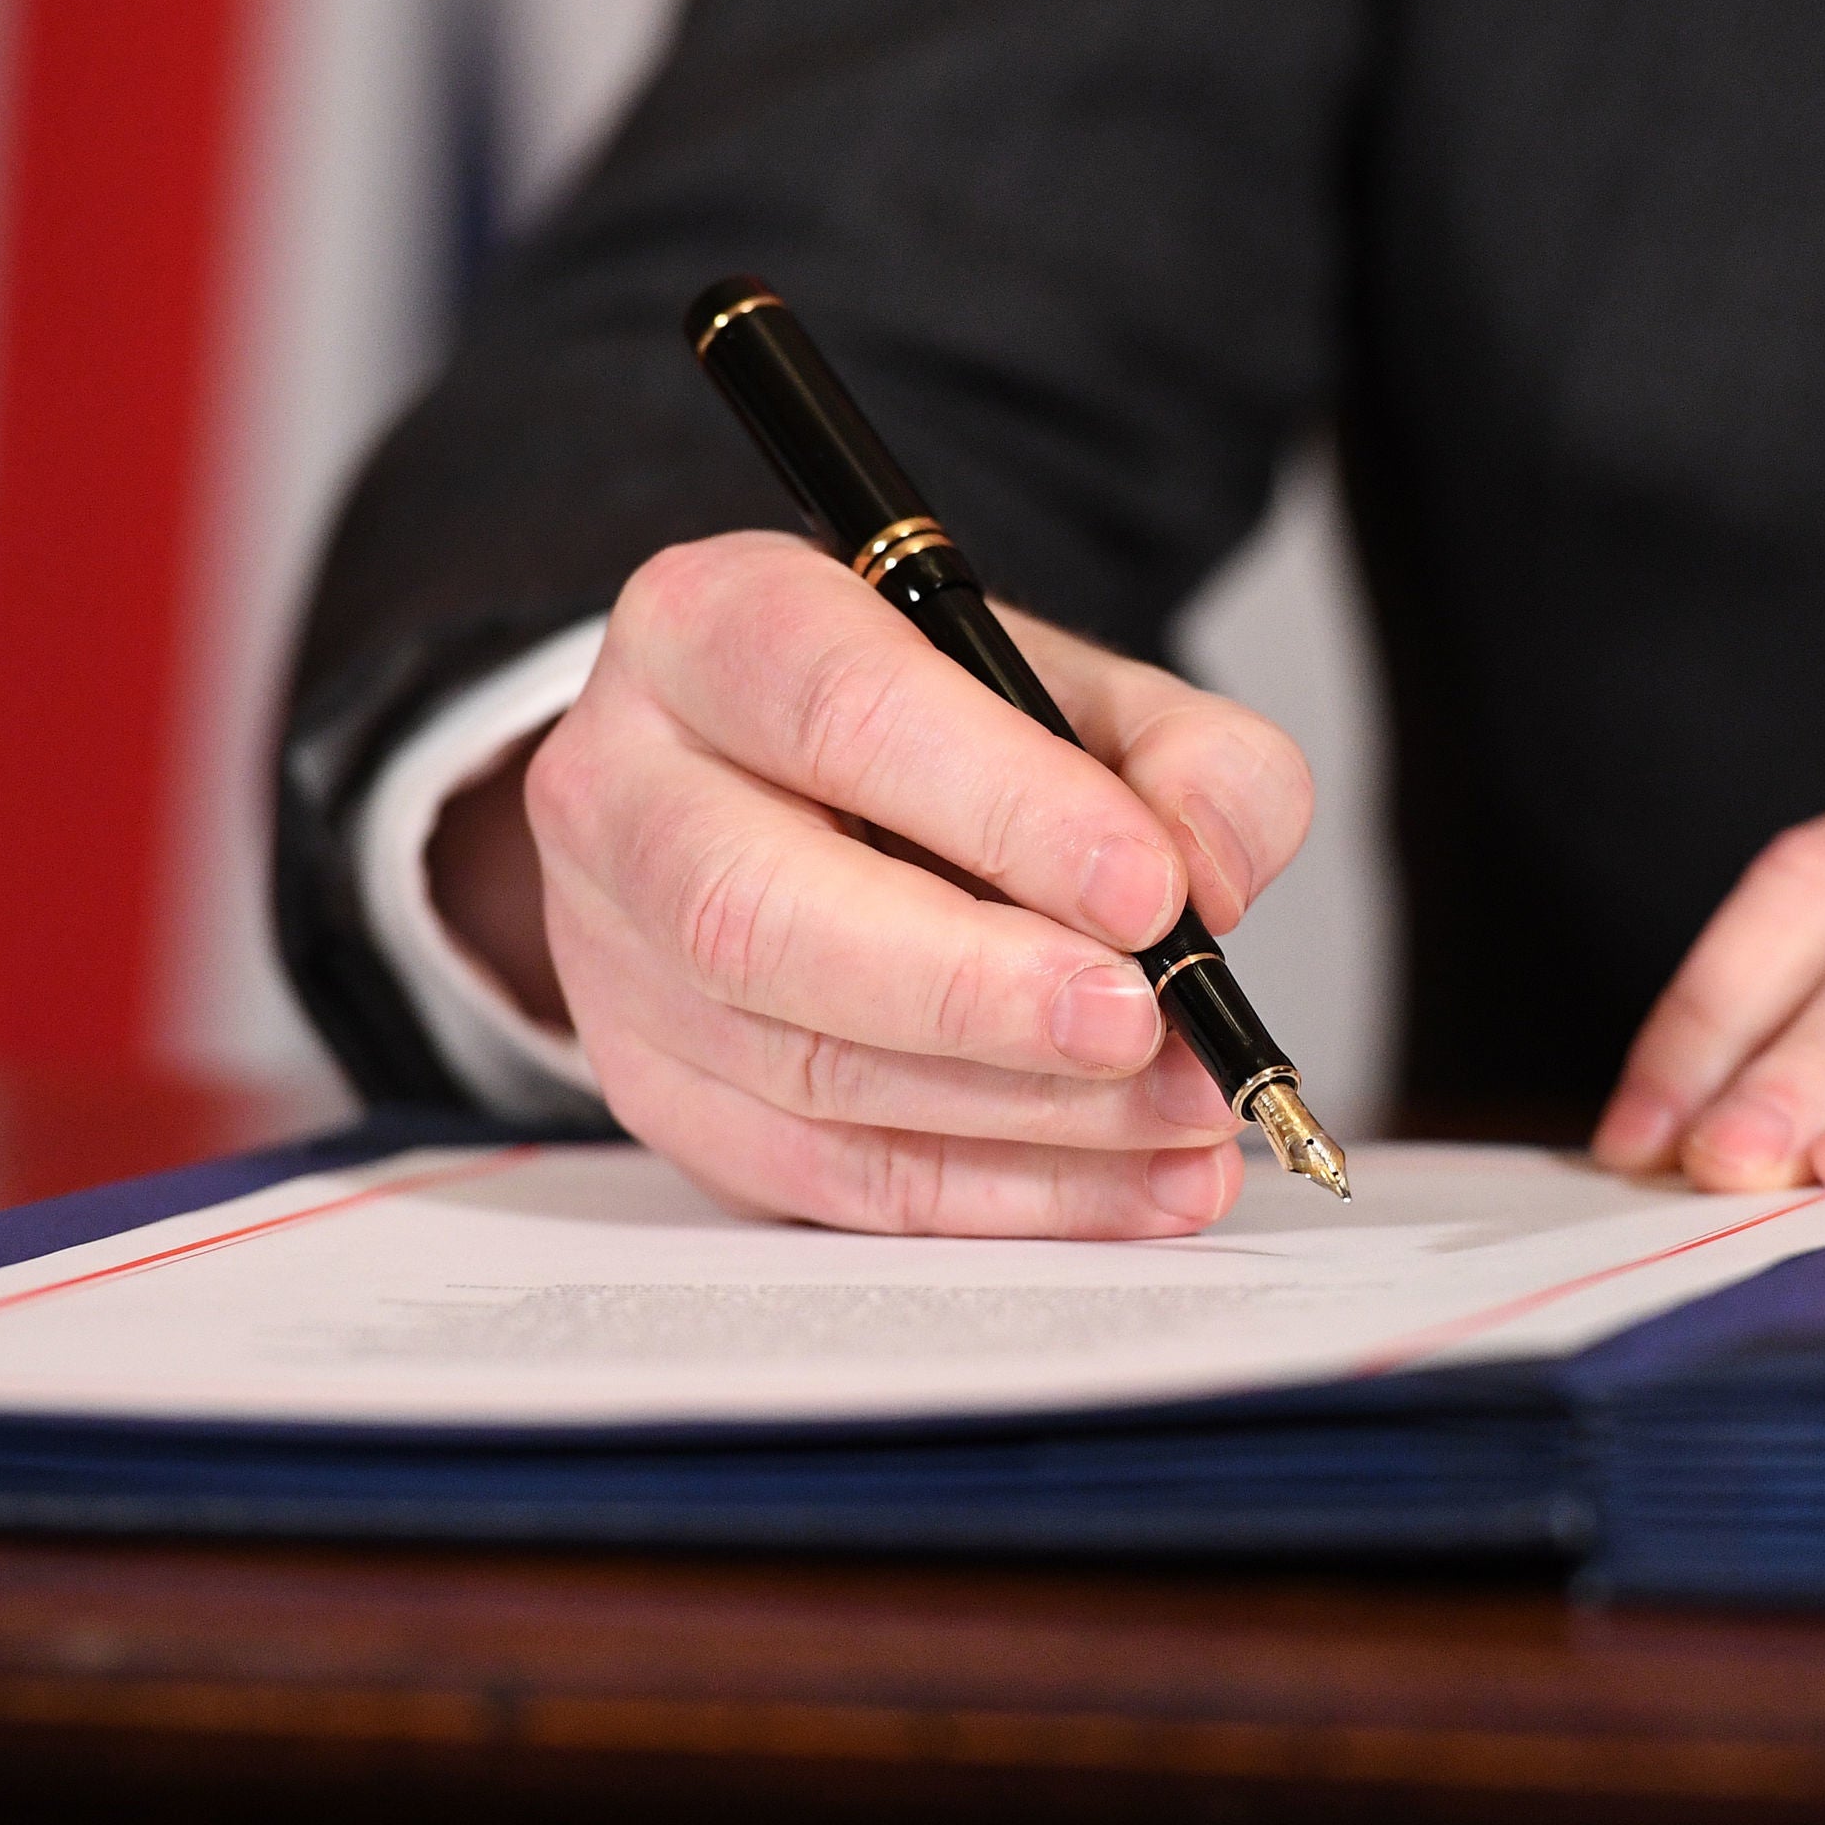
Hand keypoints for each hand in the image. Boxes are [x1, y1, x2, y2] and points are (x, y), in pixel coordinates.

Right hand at [507, 531, 1312, 1235]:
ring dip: (1022, 1113)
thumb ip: (1182, 751)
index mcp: (713, 628)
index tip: (1148, 889)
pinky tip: (1133, 1184)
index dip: (1004, 808)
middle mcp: (626, 791)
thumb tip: (1209, 875)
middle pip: (762, 915)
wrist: (784, 797)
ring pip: (803, 1068)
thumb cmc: (929, 733)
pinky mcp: (663, 1097)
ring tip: (1184, 1115)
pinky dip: (1001, 1196)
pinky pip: (830, 1178)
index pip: (840, 710)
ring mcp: (615, 961)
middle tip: (1144, 1026)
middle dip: (978, 991)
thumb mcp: (1073, 685)